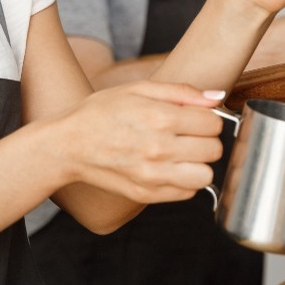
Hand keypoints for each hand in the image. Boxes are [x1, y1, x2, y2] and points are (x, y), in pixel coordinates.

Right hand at [50, 81, 224, 203]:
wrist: (67, 145)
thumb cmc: (101, 112)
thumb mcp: (139, 89)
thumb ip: (182, 92)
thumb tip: (217, 98)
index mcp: (160, 118)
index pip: (214, 124)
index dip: (208, 118)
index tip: (195, 118)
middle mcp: (159, 149)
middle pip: (214, 150)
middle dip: (206, 140)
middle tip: (188, 135)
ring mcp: (153, 176)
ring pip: (206, 176)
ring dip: (199, 164)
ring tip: (183, 153)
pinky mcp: (147, 194)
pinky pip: (187, 193)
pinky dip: (184, 181)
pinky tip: (169, 167)